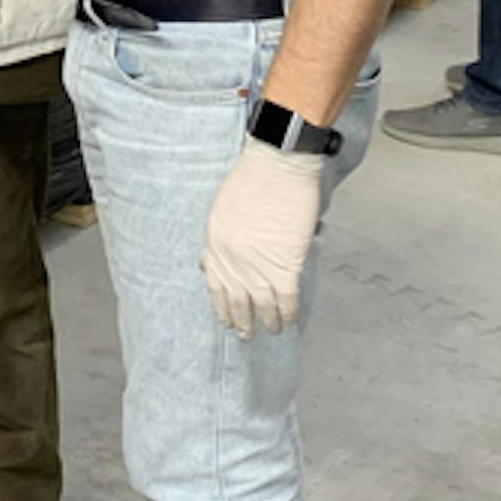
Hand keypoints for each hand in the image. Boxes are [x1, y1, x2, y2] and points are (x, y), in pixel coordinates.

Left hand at [197, 138, 324, 336]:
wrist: (276, 166)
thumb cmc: (250, 178)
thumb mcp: (220, 209)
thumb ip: (218, 237)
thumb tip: (210, 259)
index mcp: (215, 246)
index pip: (215, 285)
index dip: (221, 305)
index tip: (225, 318)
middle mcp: (232, 261)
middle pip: (236, 300)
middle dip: (240, 320)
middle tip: (244, 335)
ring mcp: (258, 265)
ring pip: (261, 305)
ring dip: (266, 321)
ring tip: (270, 331)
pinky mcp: (285, 264)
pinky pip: (286, 298)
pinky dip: (288, 312)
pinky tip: (289, 320)